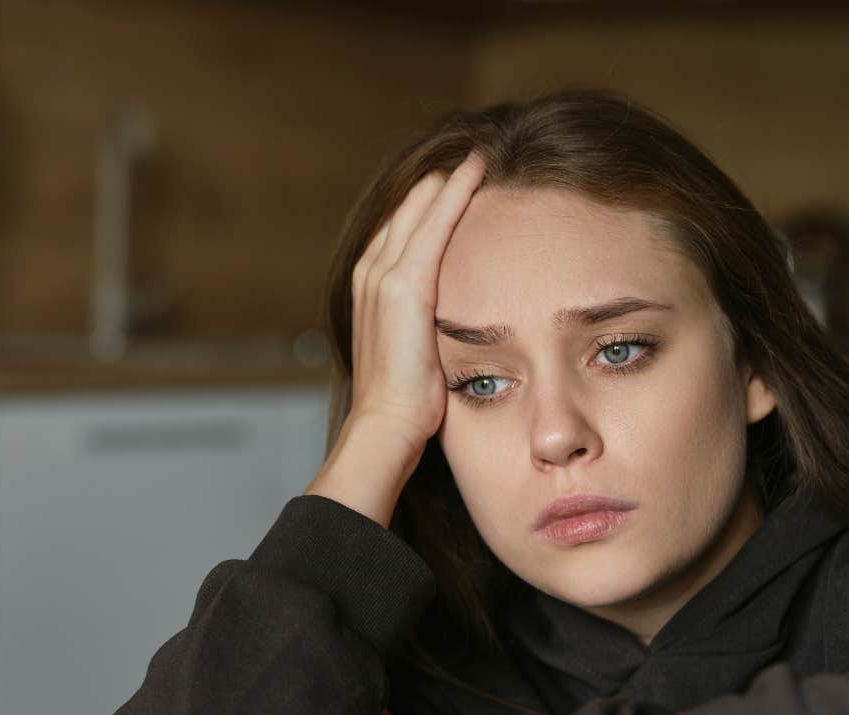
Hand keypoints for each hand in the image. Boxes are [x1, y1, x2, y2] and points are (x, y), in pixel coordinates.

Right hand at [347, 150, 487, 446]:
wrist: (386, 425)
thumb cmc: (406, 403)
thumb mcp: (417, 352)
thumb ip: (429, 326)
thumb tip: (455, 323)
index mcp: (371, 288)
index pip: (401, 231)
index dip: (429, 206)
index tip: (461, 184)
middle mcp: (370, 273)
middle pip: (407, 212)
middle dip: (439, 184)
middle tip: (475, 156)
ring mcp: (383, 275)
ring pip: (420, 209)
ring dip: (449, 179)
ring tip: (479, 154)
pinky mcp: (404, 284)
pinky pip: (435, 224)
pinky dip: (455, 193)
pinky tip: (476, 170)